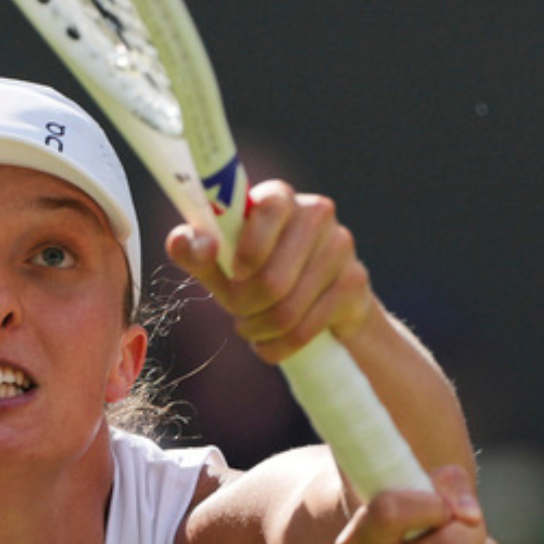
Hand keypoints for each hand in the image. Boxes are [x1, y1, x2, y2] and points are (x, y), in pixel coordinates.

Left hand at [164, 181, 373, 363]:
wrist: (317, 294)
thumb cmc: (256, 268)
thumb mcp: (220, 260)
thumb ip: (195, 250)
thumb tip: (188, 243)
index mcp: (278, 196)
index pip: (267, 211)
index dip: (248, 250)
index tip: (235, 273)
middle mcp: (316, 213)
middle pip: (272, 280)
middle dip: (243, 306)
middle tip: (235, 312)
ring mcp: (341, 247)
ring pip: (288, 311)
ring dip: (259, 329)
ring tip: (250, 327)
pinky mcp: (355, 283)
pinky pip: (307, 329)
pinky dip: (279, 346)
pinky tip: (271, 342)